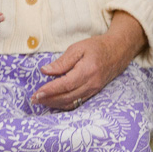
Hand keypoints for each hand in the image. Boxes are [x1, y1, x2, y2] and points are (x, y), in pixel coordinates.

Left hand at [31, 11, 145, 109]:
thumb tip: (45, 71)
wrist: (118, 52)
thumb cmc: (97, 47)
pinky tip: (54, 101)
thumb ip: (62, 61)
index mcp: (87, 70)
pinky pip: (77, 102)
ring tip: (41, 101)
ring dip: (54, 104)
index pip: (65, 84)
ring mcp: (93, 90)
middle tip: (33, 99)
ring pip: (71, 103)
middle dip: (48, 100)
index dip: (50, 90)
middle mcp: (91, 83)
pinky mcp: (93, 93)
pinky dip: (64, 104)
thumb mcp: (78, 48)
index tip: (36, 93)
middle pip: (67, 97)